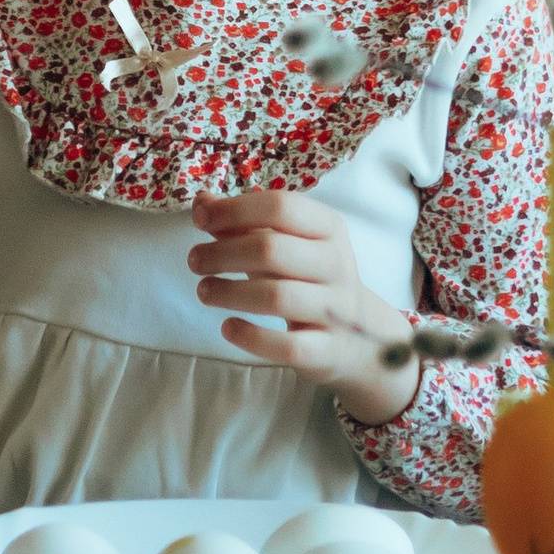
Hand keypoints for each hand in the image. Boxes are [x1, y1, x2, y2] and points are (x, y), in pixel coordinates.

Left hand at [188, 187, 421, 425]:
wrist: (359, 339)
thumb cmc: (308, 279)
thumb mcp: (284, 243)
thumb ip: (242, 223)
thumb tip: (200, 202)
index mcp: (329, 228)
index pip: (281, 206)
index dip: (235, 210)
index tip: (200, 220)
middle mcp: (337, 264)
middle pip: (272, 250)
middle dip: (223, 253)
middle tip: (194, 261)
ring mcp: (336, 310)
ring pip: (277, 297)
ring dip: (230, 292)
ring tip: (204, 291)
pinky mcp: (327, 350)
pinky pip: (287, 346)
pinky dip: (252, 337)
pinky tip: (228, 327)